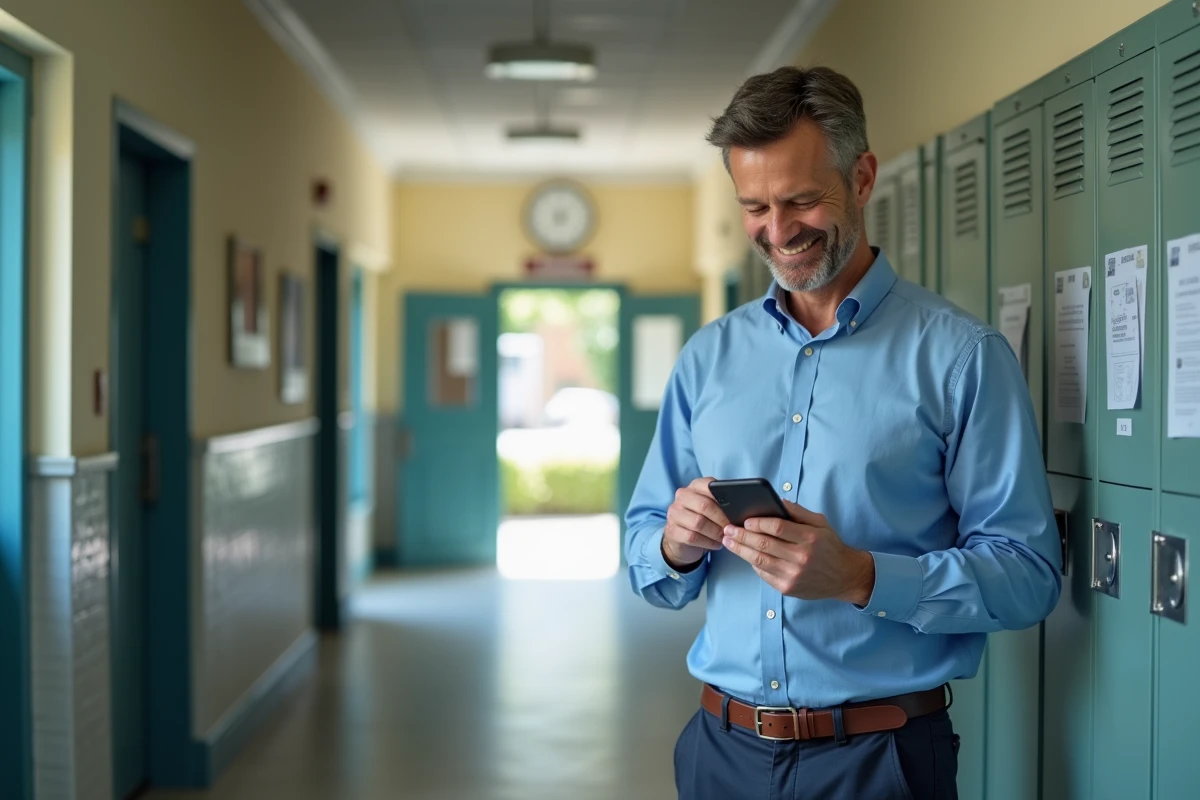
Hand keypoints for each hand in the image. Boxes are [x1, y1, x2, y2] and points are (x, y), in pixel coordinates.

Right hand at [662, 477, 729, 568]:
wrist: (680, 539)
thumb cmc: (702, 520)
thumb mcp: (710, 508)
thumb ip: (722, 503)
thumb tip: (742, 508)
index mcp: (694, 487)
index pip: (709, 486)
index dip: (724, 498)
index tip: (736, 509)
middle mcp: (681, 497)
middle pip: (704, 506)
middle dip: (722, 519)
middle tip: (732, 528)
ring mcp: (674, 514)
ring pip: (698, 523)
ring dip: (715, 532)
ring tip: (725, 537)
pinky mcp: (672, 530)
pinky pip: (692, 537)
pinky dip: (708, 542)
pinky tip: (716, 544)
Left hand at [721, 500, 874, 604]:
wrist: (844, 577)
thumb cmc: (829, 546)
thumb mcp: (820, 523)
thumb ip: (798, 511)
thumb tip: (775, 500)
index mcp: (810, 538)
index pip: (777, 528)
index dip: (758, 523)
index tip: (745, 520)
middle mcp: (801, 558)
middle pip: (764, 545)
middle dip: (742, 536)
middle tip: (728, 529)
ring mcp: (793, 575)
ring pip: (759, 561)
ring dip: (740, 549)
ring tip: (728, 541)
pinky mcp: (787, 588)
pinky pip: (763, 574)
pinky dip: (751, 563)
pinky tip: (744, 554)